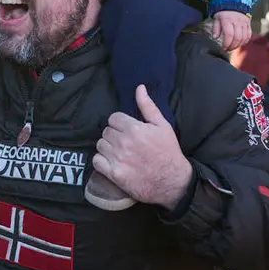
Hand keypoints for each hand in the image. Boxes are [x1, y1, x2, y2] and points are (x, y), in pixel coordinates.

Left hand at [93, 85, 193, 210]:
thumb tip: (139, 88)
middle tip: (124, 142)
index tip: (126, 130)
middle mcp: (124, 143)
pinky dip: (101, 161)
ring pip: (100, 145)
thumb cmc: (168, 152)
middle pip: (106, 131)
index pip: (113, 118)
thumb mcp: (163, 125)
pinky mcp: (114, 174)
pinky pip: (96, 161)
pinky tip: (112, 162)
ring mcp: (118, 159)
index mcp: (135, 129)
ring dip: (107, 147)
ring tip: (118, 152)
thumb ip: (148, 106)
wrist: (172, 181)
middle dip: (114, 135)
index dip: (120, 123)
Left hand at [212, 10, 250, 50]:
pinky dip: (244, 41)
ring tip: (233, 47)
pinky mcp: (248, 24)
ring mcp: (244, 23)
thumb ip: (216, 28)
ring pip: (243, 38)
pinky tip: (239, 43)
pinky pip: (248, 35)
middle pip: (237, 38)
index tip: (223, 47)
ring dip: (238, 45)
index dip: (226, 43)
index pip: (229, 34)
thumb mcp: (217, 17)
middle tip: (227, 49)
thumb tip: (215, 37)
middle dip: (232, 46)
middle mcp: (237, 21)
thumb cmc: (224, 11)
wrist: (234, 1)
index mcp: (228, 20)